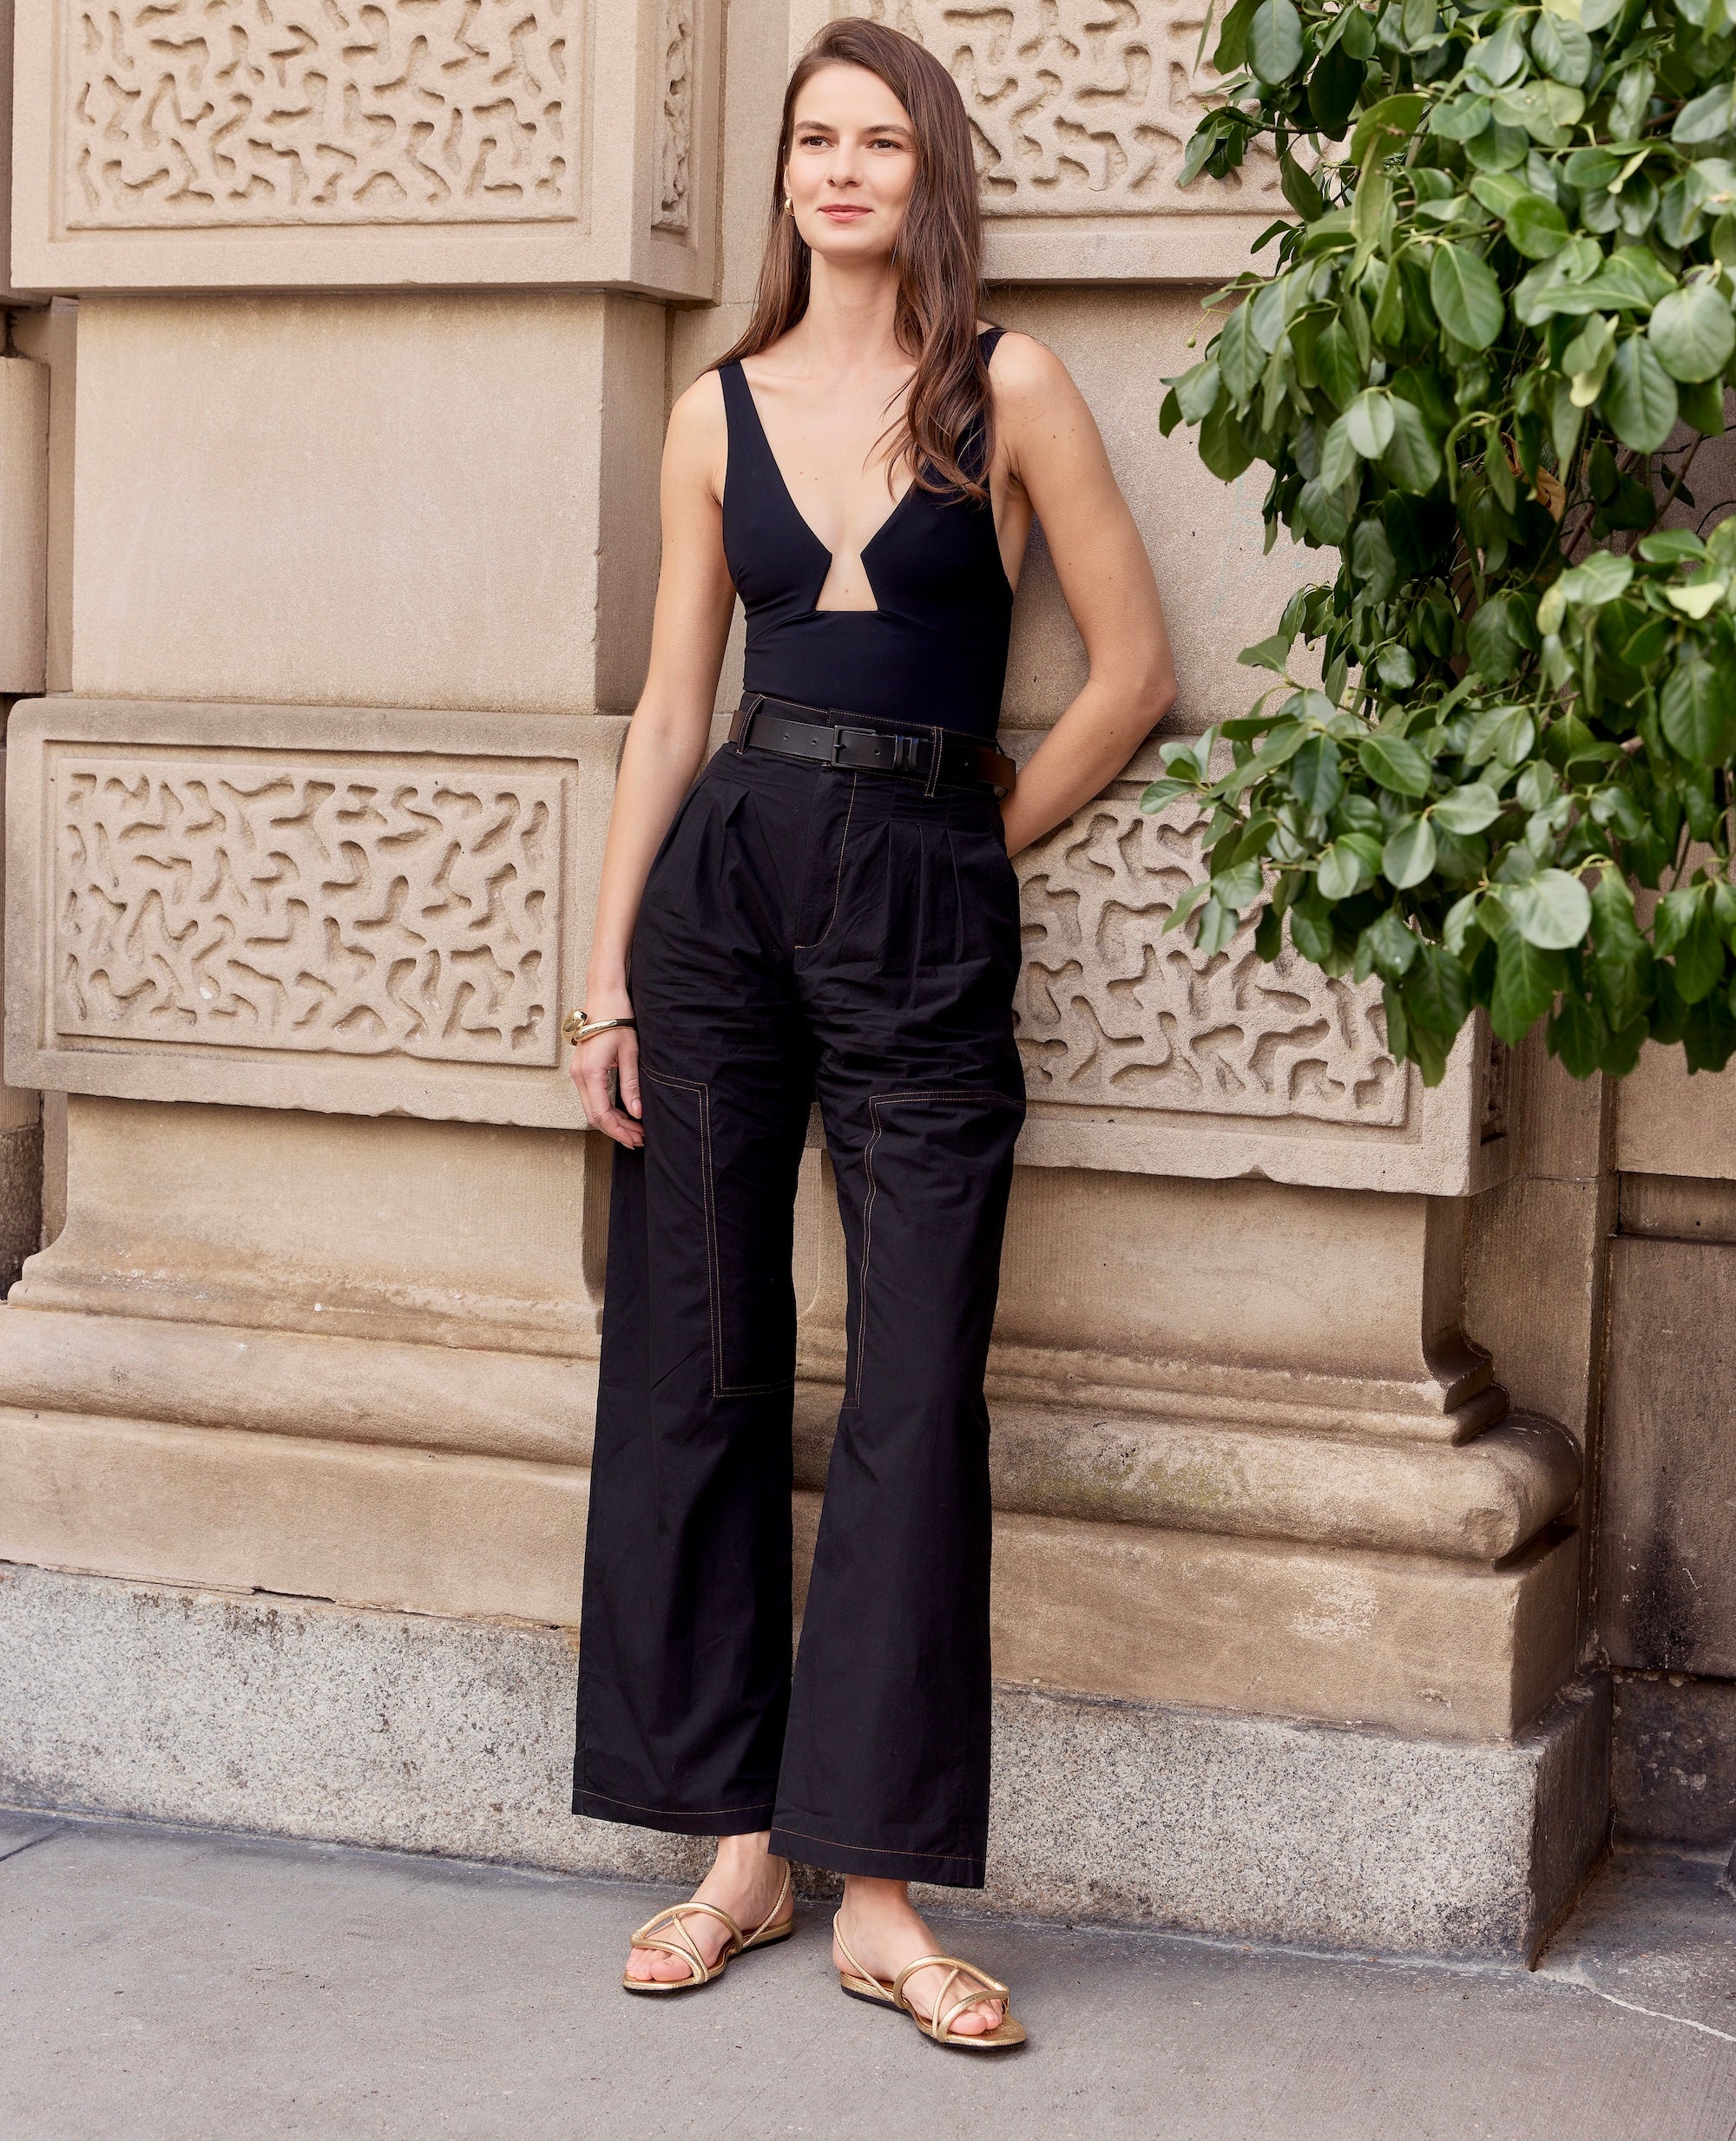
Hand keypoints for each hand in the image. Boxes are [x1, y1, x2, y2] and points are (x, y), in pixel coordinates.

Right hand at [570, 1020, 643, 1149]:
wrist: (604, 997)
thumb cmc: (618, 1020)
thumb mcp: (630, 1053)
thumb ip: (631, 1085)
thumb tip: (637, 1112)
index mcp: (590, 1072)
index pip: (601, 1114)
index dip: (618, 1131)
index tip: (636, 1139)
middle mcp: (579, 1075)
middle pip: (594, 1116)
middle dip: (616, 1131)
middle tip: (638, 1139)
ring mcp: (578, 1073)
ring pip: (592, 1108)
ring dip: (612, 1122)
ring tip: (634, 1130)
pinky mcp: (582, 1070)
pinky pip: (591, 1097)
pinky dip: (606, 1110)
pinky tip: (622, 1115)